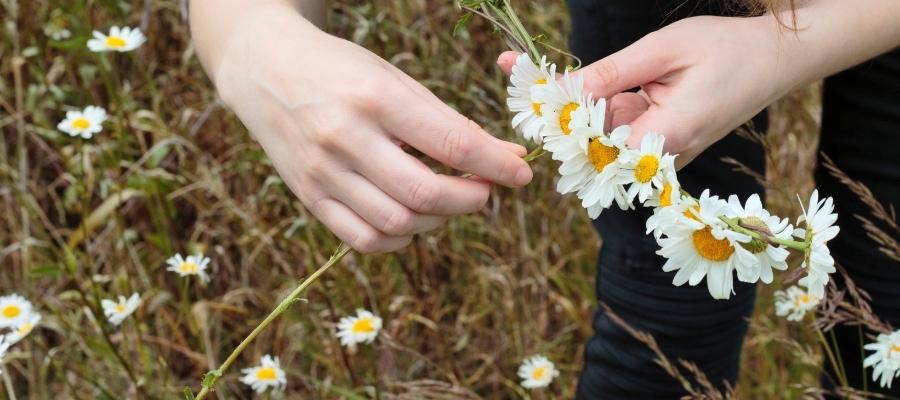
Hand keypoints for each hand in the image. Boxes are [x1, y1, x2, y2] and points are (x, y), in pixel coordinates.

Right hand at [200, 6, 531, 252]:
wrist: (265, 70)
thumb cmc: (341, 71)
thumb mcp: (395, 80)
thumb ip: (447, 122)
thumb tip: (506, 157)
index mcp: (375, 98)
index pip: (452, 144)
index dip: (496, 166)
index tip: (521, 175)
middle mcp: (345, 138)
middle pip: (425, 193)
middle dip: (470, 200)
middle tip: (485, 191)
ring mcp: (323, 172)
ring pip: (397, 223)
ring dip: (438, 221)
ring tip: (448, 201)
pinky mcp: (309, 196)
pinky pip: (363, 239)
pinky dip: (400, 238)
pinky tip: (412, 219)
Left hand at [499, 15, 787, 167]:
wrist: (775, 60)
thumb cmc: (726, 49)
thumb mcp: (663, 50)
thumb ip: (612, 74)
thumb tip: (562, 92)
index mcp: (666, 137)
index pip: (595, 142)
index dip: (556, 120)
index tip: (520, 92)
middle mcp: (662, 156)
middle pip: (592, 140)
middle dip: (552, 107)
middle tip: (509, 66)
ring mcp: (662, 154)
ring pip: (602, 132)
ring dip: (570, 103)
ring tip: (520, 66)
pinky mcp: (662, 144)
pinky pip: (619, 127)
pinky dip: (596, 102)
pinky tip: (562, 82)